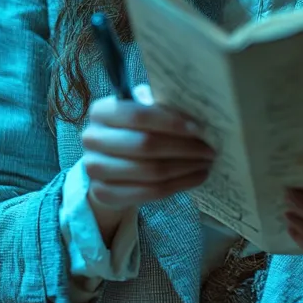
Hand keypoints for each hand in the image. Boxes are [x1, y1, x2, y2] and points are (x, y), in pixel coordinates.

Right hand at [81, 84, 215, 212]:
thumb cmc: (135, 131)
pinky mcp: (103, 194)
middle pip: (145, 145)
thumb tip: (201, 111)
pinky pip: (149, 192)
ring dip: (185, 167)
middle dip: (184, 147)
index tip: (200, 128)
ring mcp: (94, 169)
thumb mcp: (144, 114)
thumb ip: (162, 109)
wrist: (112, 164)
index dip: (171, 122)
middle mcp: (92, 138)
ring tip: (206, 163)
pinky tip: (196, 176)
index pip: (138, 115)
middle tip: (210, 149)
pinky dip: (178, 185)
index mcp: (101, 111)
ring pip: (150, 171)